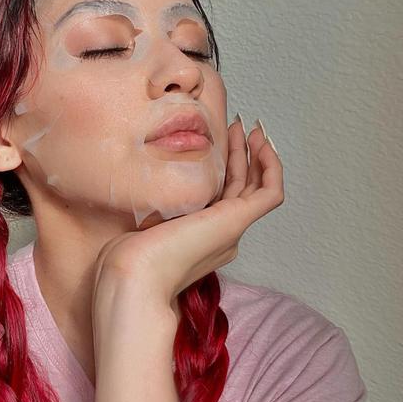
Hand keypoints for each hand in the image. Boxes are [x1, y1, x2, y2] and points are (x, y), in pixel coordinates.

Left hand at [92, 118, 283, 319]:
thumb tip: (152, 190)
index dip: (224, 168)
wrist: (135, 274)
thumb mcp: (143, 224)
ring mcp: (232, 229)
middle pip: (241, 188)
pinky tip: (261, 143)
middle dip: (241, 155)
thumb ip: (157, 209)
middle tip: (238, 127)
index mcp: (202, 237)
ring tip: (250, 129)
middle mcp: (222, 234)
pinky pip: (270, 192)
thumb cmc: (130, 256)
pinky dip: (272, 167)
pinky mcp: (237, 221)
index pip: (221, 197)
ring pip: (256, 188)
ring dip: (256, 156)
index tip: (217, 141)